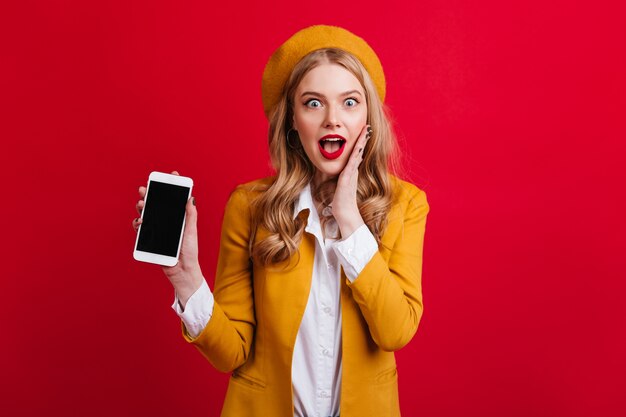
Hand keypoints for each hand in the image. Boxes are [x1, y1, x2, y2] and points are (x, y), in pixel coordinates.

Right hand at [132, 171, 203, 306]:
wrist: (182, 270)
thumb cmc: (189, 252)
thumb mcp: (191, 231)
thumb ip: (190, 215)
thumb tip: (191, 198)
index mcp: (179, 217)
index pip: (174, 199)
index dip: (172, 186)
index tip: (172, 176)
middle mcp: (167, 222)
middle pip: (157, 204)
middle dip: (150, 194)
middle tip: (146, 188)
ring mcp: (158, 229)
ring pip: (146, 214)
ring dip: (142, 207)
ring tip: (142, 203)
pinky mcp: (150, 239)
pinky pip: (141, 229)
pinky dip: (138, 223)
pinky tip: (140, 221)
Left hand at [331, 124, 371, 237]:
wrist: (345, 213)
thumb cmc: (340, 200)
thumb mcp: (340, 184)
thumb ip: (340, 176)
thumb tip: (336, 170)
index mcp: (351, 171)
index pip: (356, 153)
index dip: (360, 142)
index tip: (363, 131)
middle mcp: (353, 171)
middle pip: (359, 151)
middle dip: (363, 139)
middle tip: (368, 127)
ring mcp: (351, 174)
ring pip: (357, 155)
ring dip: (362, 143)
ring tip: (366, 132)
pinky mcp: (347, 180)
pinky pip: (352, 165)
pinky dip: (355, 155)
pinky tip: (358, 148)